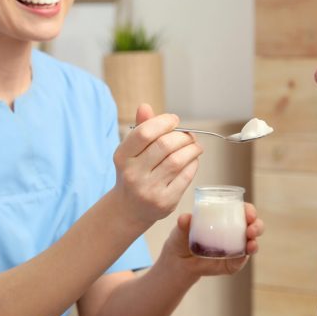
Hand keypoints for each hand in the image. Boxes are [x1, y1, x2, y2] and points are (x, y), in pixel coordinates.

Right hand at [112, 103, 202, 227]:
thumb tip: (145, 106)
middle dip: (182, 136)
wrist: (130, 209)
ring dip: (192, 149)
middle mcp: (133, 174)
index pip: (144, 132)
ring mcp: (149, 189)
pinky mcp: (165, 201)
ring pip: (178, 160)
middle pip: (165, 145)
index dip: (163, 122)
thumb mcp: (131, 151)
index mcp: (122, 157)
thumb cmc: (135, 172)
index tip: (174, 120)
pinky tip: (192, 160)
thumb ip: (140, 128)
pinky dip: (193, 164)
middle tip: (188, 135)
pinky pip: (186, 176)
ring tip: (195, 146)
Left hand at [164, 202, 263, 276]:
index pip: (243, 211)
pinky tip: (244, 255)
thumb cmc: (182, 239)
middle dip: (257, 226)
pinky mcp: (231, 264)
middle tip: (251, 228)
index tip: (248, 212)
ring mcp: (235, 249)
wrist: (178, 262)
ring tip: (251, 243)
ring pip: (251, 243)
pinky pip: (240, 261)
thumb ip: (183, 224)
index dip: (249, 210)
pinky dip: (244, 258)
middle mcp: (234, 232)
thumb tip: (185, 218)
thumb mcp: (181, 230)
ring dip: (254, 242)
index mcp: (226, 218)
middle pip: (253, 226)